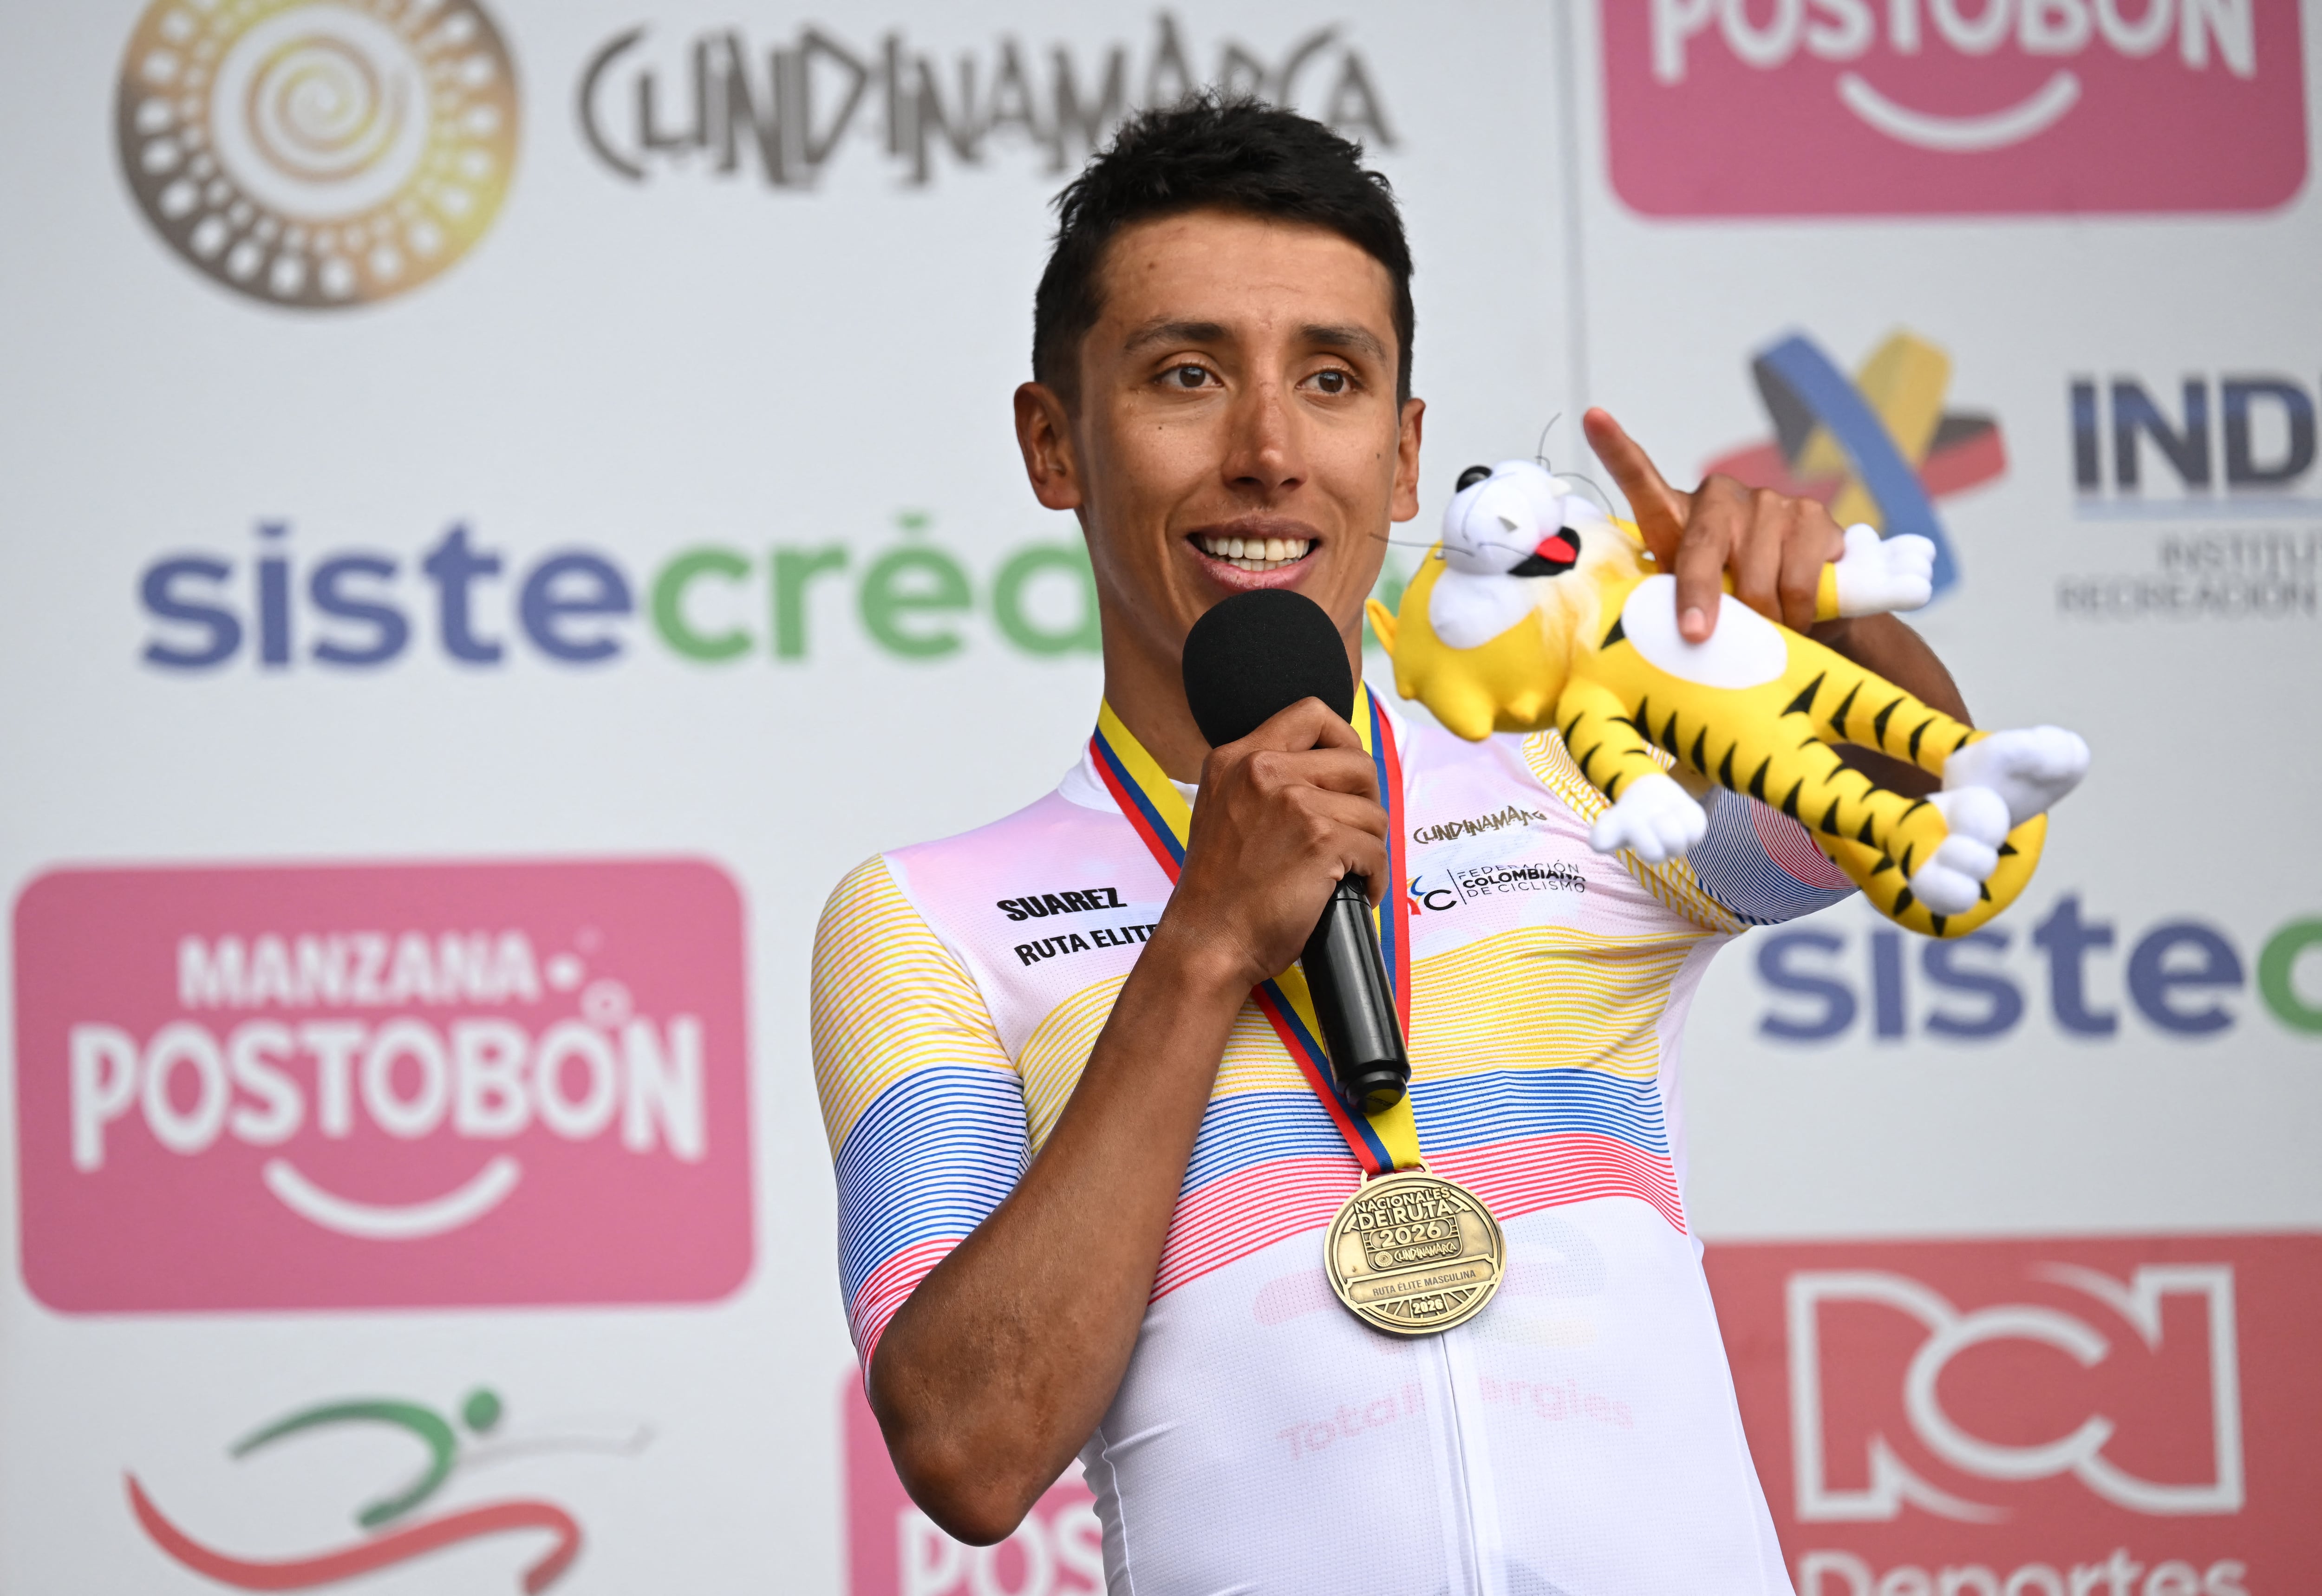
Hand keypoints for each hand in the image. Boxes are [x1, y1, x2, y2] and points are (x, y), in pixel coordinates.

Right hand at [1165, 698, 1388, 991]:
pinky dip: (1374, 878)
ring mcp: (1292, 803)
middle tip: (1353, 835)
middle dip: (1367, 803)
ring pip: (1372, 811)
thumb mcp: (1222, 810)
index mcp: (1236, 758)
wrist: (1205, 943)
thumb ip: (1263, 782)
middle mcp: (1262, 771)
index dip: (1345, 740)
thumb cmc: (1218, 893)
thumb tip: (1327, 772)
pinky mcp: (1319, 839)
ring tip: (1349, 870)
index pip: (1312, 712)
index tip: (1347, 777)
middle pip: (1357, 762)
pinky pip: (1375, 850)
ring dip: (1370, 846)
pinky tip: (1356, 892)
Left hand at [1584, 407, 1845, 641]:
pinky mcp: (1812, 515)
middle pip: (1702, 554)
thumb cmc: (1734, 599)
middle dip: (1699, 602)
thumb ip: (1677, 599)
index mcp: (1677, 514)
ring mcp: (1768, 501)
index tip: (1594, 419)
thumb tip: (1670, 633)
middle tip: (1699, 636)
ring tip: (1764, 628)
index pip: (1643, 479)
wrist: (1808, 603)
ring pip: (1756, 580)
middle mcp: (1719, 497)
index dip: (1617, 450)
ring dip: (1760, 620)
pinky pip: (1797, 582)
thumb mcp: (1694, 598)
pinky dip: (1795, 614)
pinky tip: (1796, 618)